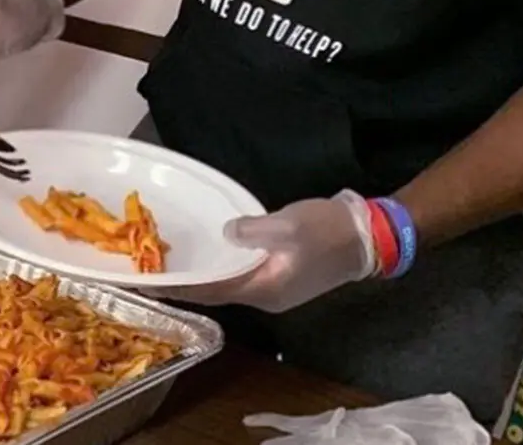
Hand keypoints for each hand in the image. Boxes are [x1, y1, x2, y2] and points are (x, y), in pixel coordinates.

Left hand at [159, 192, 376, 313]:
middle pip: (217, 291)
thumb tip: (226, 235)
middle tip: (153, 271)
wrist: (371, 236)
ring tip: (173, 263)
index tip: (150, 283)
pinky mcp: (283, 277)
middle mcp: (266, 297)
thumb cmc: (329, 230)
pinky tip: (210, 253)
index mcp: (265, 289)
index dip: (180, 287)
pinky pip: (243, 275)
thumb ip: (252, 232)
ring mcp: (276, 289)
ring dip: (203, 275)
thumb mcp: (289, 225)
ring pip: (229, 284)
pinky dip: (222, 267)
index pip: (211, 291)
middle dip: (186, 283)